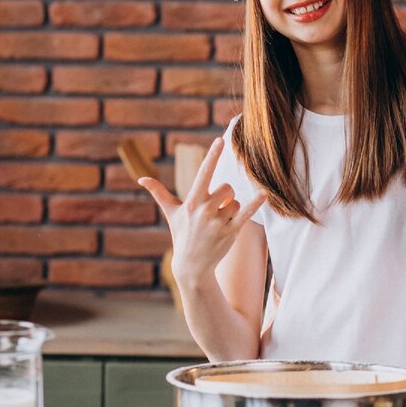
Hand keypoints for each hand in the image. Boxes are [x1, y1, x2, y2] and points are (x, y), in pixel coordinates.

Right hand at [138, 137, 265, 283]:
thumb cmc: (182, 234)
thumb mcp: (171, 213)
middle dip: (225, 196)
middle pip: (227, 187)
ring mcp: (218, 221)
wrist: (192, 266)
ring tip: (219, 223)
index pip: (204, 173)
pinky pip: (247, 213)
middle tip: (215, 210)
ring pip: (236, 201)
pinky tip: (264, 194)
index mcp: (192, 201)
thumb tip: (141, 179)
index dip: (213, 156)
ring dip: (231, 209)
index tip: (220, 141)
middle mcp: (205, 210)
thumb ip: (159, 193)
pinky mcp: (231, 232)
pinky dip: (255, 203)